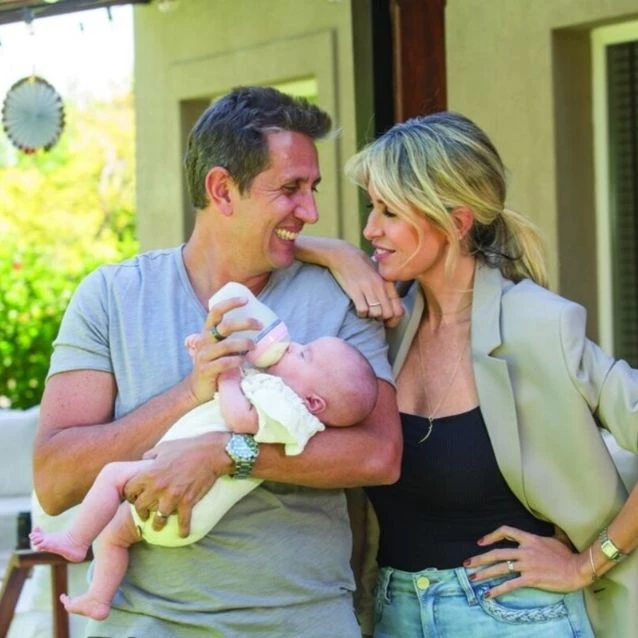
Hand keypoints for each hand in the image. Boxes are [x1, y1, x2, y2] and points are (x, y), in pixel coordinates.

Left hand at [124, 432, 231, 536]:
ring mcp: (173, 496)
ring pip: (158, 519)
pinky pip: (183, 522)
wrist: (211, 453)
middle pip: (140, 507)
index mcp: (150, 473)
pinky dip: (183, 530)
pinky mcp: (188, 502)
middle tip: (144, 514)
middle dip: (140, 512)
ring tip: (158, 526)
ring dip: (157, 524)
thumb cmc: (187, 448)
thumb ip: (150, 455)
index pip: (129, 490)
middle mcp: (158, 487)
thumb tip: (143, 460)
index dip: (130, 494)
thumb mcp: (164, 447)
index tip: (134, 497)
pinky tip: (183, 534)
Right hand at [185, 296, 261, 402]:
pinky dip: (236, 361)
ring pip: (226, 345)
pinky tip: (244, 361)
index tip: (246, 299)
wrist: (198, 387)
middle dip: (245, 323)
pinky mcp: (206, 370)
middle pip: (224, 326)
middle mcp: (204, 341)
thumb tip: (256, 325)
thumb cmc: (215, 363)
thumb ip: (231, 336)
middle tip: (260, 325)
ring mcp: (204, 355)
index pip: (216, 311)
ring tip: (254, 346)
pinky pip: (223, 363)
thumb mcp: (221, 346)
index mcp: (208, 332)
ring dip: (244, 344)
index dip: (230, 303)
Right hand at [325, 241, 403, 327]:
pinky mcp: (355, 290)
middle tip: (376, 319)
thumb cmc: (361, 266)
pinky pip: (363, 310)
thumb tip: (392, 307)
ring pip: (376, 313)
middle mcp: (380, 286)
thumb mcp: (378, 275)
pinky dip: (361, 314)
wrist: (344, 255)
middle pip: (388, 313)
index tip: (388, 322)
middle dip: (382, 320)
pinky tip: (359, 310)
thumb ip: (386, 288)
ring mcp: (368, 288)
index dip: (395, 320)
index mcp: (387, 283)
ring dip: (371, 317)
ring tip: (367, 312)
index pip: (398, 308)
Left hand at [464, 525, 591, 597]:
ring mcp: (527, 565)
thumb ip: (549, 532)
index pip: (506, 531)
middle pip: (496, 553)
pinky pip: (510, 584)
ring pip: (499, 568)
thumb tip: (552, 525)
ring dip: (484, 574)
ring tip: (472, 578)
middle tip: (467, 563)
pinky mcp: (531, 579)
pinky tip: (488, 594)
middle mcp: (525, 550)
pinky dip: (497, 590)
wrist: (578, 569)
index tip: (481, 542)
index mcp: (529, 539)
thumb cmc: (569, 554)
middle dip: (479, 559)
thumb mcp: (556, 538)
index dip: (491, 536)